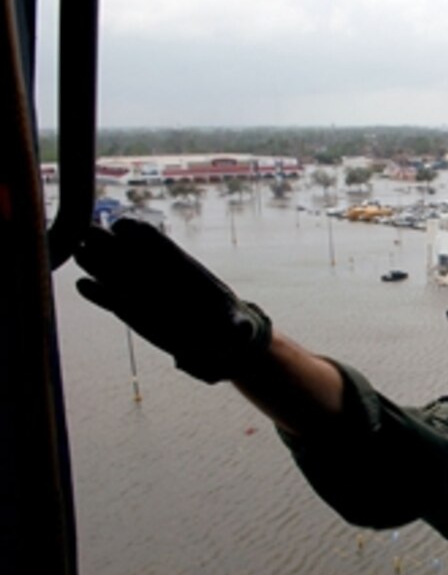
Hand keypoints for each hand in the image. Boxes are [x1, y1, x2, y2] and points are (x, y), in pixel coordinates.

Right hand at [75, 218, 271, 383]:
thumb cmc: (232, 330)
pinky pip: (109, 297)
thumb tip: (242, 331)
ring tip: (79, 256)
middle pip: (123, 248)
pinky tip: (83, 286)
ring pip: (111, 269)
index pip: (152, 238)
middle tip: (86, 240)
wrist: (219, 345)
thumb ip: (237, 327)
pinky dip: (96, 292)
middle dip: (104, 240)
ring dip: (94, 261)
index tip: (121, 230)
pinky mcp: (131, 312)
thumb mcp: (237, 329)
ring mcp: (142, 292)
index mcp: (180, 268)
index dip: (135, 230)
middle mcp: (156, 275)